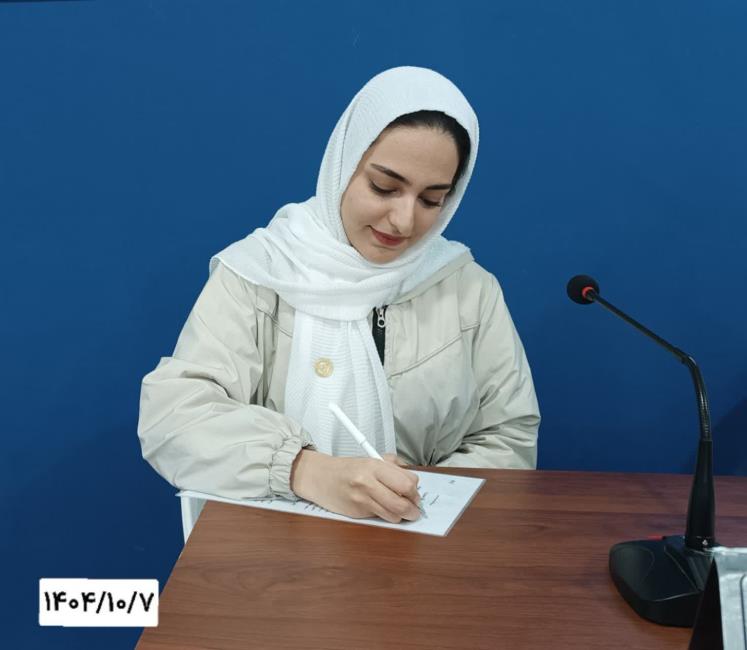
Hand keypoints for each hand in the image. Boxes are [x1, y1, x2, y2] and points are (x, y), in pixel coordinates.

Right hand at [291, 450, 420, 522]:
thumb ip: (393, 466)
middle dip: (413, 509)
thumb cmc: (347, 469)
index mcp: (374, 466)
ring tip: (400, 510)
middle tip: (414, 508)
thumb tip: (413, 479)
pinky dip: (386, 516)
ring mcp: (361, 500)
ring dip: (401, 515)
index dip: (415, 491)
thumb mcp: (371, 459)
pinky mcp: (356, 513)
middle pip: (402, 503)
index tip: (415, 494)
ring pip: (393, 515)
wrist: (320, 477)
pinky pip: (380, 518)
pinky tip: (382, 508)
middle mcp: (367, 483)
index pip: (407, 483)